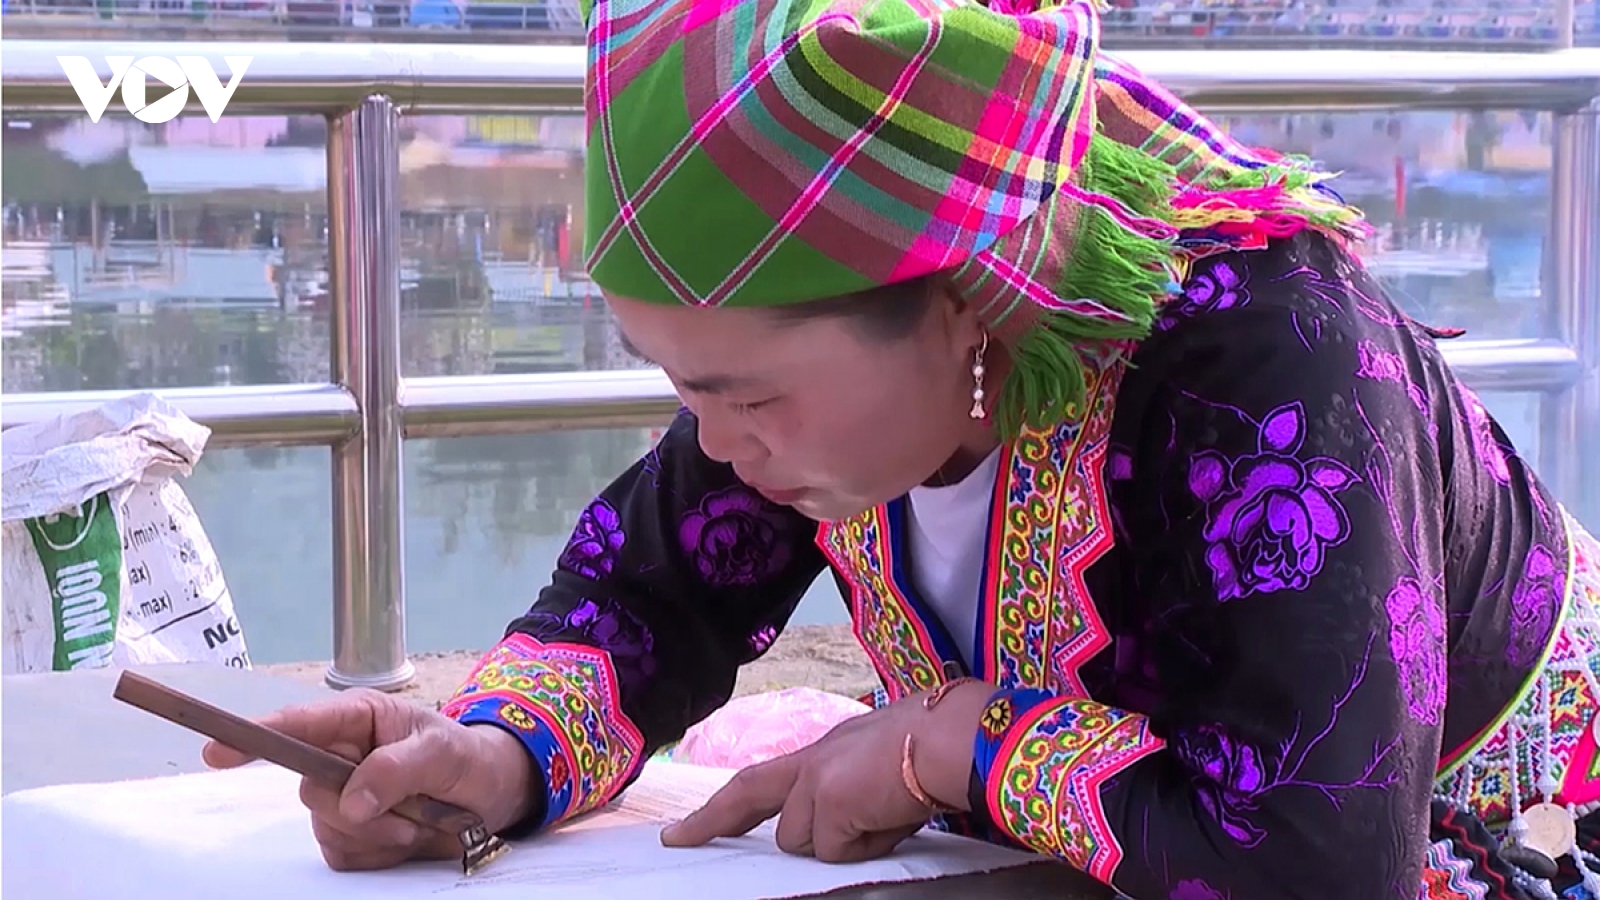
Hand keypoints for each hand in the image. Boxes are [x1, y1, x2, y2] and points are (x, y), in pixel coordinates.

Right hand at [201, 689, 533, 871]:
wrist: (491, 796)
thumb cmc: (466, 758)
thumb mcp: (442, 752)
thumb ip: (397, 768)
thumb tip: (350, 800)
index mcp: (356, 720)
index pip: (296, 726)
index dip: (255, 737)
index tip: (218, 751)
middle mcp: (339, 757)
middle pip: (310, 790)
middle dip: (359, 807)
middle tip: (408, 805)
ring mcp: (341, 799)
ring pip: (326, 827)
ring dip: (378, 832)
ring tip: (418, 817)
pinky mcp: (349, 836)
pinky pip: (343, 855)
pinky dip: (379, 853)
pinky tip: (407, 836)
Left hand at [660, 681, 992, 862]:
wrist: (954, 736)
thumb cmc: (936, 749)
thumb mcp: (878, 771)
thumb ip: (847, 799)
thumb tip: (837, 836)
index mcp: (826, 752)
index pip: (764, 778)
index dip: (727, 804)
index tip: (690, 824)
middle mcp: (813, 761)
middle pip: (749, 793)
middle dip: (711, 819)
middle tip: (675, 839)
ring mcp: (816, 780)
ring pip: (803, 841)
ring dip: (841, 843)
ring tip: (885, 816)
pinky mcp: (828, 802)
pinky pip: (835, 851)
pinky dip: (864, 848)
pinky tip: (889, 819)